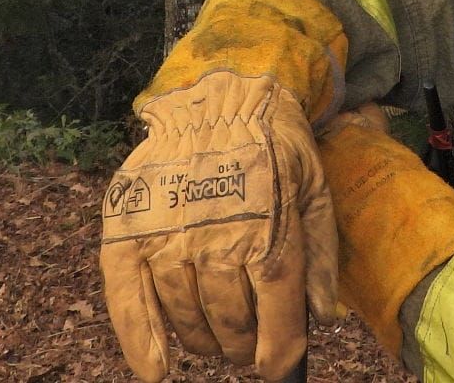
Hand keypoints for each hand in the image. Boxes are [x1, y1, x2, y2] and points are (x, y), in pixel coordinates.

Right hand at [100, 71, 340, 380]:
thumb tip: (324, 318)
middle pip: (230, 319)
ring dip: (203, 338)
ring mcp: (170, 233)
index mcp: (270, 226)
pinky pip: (128, 297)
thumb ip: (320, 255)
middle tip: (245, 345)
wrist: (219, 97)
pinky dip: (140, 339)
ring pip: (186, 314)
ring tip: (214, 339)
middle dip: (242, 343)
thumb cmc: (275, 148)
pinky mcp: (130, 226)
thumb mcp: (315, 190)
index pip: (276, 309)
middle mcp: (218, 234)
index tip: (277, 370)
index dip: (278, 350)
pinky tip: (154, 369)